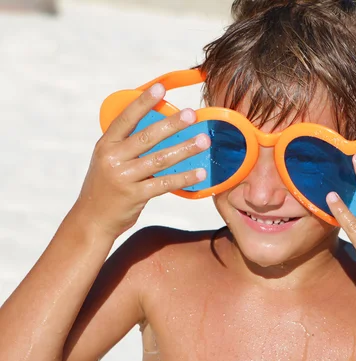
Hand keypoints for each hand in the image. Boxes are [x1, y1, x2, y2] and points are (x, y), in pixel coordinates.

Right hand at [74, 83, 209, 237]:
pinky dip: (185, 178)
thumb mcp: (108, 160)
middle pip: (147, 136)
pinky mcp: (135, 196)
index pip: (125, 118)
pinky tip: (201, 173)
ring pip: (160, 159)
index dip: (143, 102)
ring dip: (185, 149)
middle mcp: (113, 158)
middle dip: (172, 123)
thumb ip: (127, 144)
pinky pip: (165, 183)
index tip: (160, 87)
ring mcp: (124, 177)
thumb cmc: (106, 186)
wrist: (92, 220)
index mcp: (105, 144)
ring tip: (204, 140)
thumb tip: (159, 125)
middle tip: (192, 113)